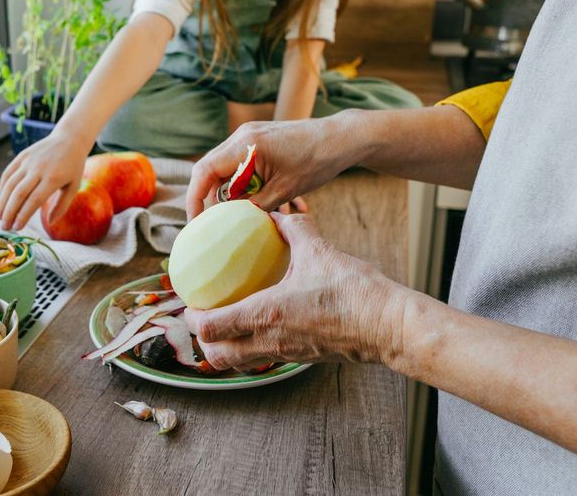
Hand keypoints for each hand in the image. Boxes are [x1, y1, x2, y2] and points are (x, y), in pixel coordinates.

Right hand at [0, 131, 89, 230]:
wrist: (69, 139)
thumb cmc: (73, 166)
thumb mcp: (73, 187)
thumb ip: (62, 206)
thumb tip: (49, 223)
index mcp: (53, 178)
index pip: (34, 200)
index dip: (23, 215)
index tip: (17, 228)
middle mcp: (38, 169)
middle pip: (18, 194)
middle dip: (9, 213)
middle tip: (5, 228)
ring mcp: (28, 161)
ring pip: (9, 184)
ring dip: (2, 203)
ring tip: (0, 217)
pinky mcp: (21, 156)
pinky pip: (7, 174)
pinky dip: (2, 188)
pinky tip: (2, 200)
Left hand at [183, 212, 403, 369]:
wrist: (387, 325)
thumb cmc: (353, 289)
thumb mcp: (318, 250)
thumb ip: (293, 228)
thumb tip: (278, 213)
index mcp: (266, 314)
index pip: (211, 328)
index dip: (193, 318)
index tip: (189, 303)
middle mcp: (270, 340)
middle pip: (218, 356)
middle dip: (204, 341)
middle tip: (203, 317)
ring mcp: (286, 353)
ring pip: (240, 363)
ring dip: (227, 348)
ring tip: (227, 325)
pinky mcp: (302, 357)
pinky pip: (265, 358)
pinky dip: (253, 348)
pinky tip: (263, 325)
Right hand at [186, 115, 358, 217]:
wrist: (341, 139)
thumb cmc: (316, 162)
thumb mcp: (282, 191)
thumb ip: (252, 205)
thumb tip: (230, 222)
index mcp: (245, 145)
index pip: (204, 171)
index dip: (195, 198)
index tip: (197, 222)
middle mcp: (242, 136)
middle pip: (209, 169)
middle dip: (208, 197)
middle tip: (212, 224)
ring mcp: (249, 135)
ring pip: (224, 167)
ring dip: (227, 191)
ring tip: (237, 214)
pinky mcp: (259, 140)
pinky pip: (239, 163)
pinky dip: (240, 182)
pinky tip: (254, 199)